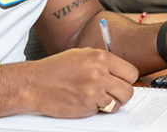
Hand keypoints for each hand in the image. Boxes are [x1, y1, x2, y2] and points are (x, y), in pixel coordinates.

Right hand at [17, 48, 137, 117]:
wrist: (35, 83)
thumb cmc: (58, 67)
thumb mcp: (85, 54)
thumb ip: (105, 61)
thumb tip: (123, 72)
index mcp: (102, 58)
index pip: (131, 72)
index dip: (128, 79)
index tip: (124, 81)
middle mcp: (99, 74)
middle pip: (128, 91)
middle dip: (123, 93)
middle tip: (115, 92)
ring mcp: (92, 92)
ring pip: (117, 104)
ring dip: (111, 103)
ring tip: (99, 96)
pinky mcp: (85, 108)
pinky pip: (100, 111)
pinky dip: (96, 108)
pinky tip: (85, 100)